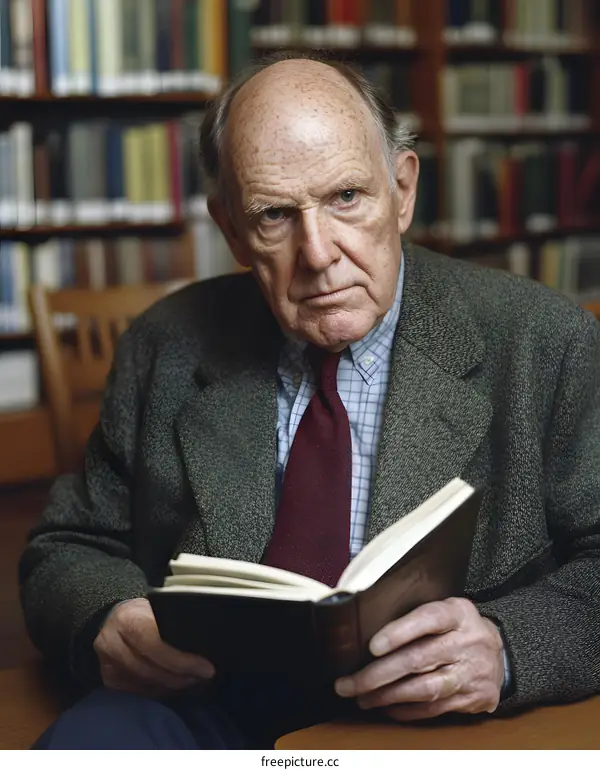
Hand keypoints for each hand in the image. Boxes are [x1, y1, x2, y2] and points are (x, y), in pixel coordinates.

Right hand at [94, 597, 215, 695]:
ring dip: (174, 687)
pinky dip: (161, 691)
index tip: (206, 668)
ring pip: (147, 685)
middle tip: (204, 677)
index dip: (181, 660)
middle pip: (151, 671)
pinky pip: (140, 692)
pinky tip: (177, 686)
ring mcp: (108, 664)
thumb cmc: (143, 611)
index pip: (154, 645)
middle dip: (182, 677)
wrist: (111, 618)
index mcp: (128, 619)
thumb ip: (173, 623)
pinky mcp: (110, 680)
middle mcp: (112, 643)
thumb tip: (205, 640)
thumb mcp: (157, 608)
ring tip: (195, 681)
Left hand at [334, 598, 504, 720]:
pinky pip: (434, 709)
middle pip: (419, 659)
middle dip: (379, 674)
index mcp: (458, 613)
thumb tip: (368, 625)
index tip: (372, 646)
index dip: (399, 632)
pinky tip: (386, 707)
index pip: (428, 619)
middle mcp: (468, 642)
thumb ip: (417, 615)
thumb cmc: (459, 627)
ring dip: (388, 696)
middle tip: (350, 683)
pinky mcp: (474, 699)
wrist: (502, 653)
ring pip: (424, 689)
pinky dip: (406, 710)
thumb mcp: (446, 609)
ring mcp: (472, 673)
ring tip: (362, 698)